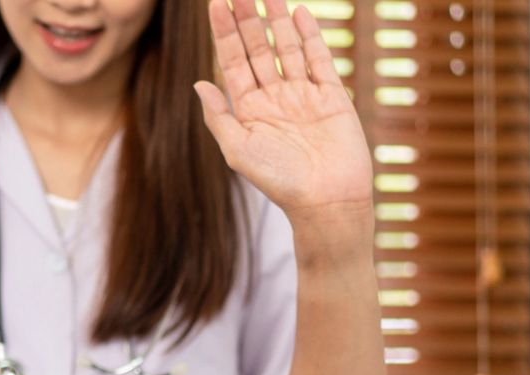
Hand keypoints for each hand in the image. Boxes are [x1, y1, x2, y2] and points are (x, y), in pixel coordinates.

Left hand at [195, 0, 373, 224]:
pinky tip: (299, 13)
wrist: (326, 200)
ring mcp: (303, 94)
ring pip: (287, 48)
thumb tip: (198, 83)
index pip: (232, 62)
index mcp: (248, 109)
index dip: (224, 33)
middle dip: (247, 19)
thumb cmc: (279, 181)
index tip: (214, 5)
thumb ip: (218, 116)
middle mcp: (274, 97)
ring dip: (276, 20)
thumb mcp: (238, 150)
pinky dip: (310, 35)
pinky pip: (319, 59)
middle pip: (258, 48)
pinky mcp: (332, 96)